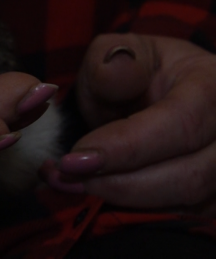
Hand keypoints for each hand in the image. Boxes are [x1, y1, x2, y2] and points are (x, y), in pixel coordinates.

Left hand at [44, 33, 215, 214]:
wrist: (161, 95)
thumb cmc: (137, 73)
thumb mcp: (117, 52)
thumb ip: (111, 61)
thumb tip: (116, 68)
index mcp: (215, 85)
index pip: (180, 124)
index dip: (126, 147)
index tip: (76, 158)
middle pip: (188, 174)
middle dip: (120, 183)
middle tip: (68, 176)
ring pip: (186, 202)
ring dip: (124, 200)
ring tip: (73, 183)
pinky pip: (181, 216)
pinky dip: (134, 211)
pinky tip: (97, 193)